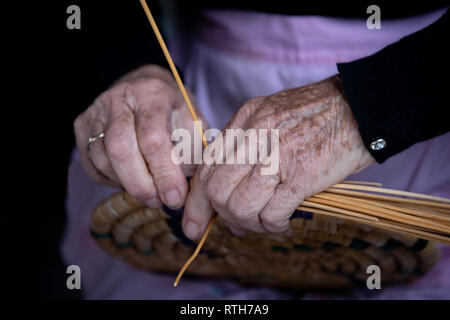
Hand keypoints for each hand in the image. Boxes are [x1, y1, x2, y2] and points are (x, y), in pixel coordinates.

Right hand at [74, 65, 204, 208]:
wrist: (144, 88)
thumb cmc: (172, 111)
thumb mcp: (193, 123)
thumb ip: (193, 151)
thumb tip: (186, 184)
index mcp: (152, 94)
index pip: (153, 139)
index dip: (164, 173)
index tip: (175, 197)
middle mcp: (119, 99)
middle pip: (121, 149)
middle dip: (141, 185)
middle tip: (158, 201)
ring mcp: (96, 111)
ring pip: (103, 160)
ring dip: (127, 185)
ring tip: (149, 191)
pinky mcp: (81, 125)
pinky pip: (92, 165)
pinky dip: (112, 180)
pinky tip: (130, 178)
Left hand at [182, 75, 374, 239]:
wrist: (360, 106)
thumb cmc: (316, 114)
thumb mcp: (271, 111)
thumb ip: (244, 139)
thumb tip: (227, 180)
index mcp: (245, 120)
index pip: (206, 167)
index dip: (196, 201)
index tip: (194, 223)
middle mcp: (255, 136)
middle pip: (217, 191)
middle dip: (222, 217)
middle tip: (236, 224)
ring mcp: (277, 156)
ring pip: (240, 206)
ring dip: (249, 223)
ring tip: (263, 221)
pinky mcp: (301, 176)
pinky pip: (272, 213)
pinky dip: (273, 225)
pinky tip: (282, 221)